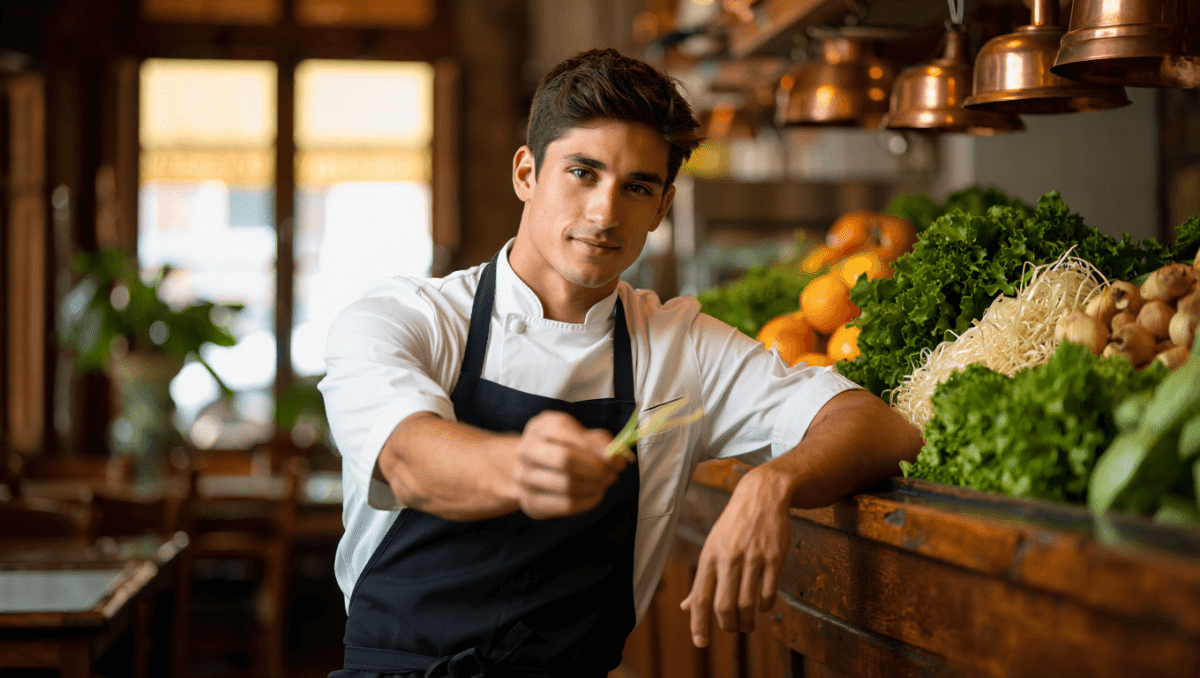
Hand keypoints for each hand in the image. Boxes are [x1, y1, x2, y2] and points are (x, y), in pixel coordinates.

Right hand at [515, 410, 626, 518]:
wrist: (531, 467)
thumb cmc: (562, 447)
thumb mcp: (579, 434)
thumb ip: (600, 441)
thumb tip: (620, 457)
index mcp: (541, 426)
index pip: (566, 432)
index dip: (594, 446)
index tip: (615, 457)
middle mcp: (527, 450)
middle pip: (564, 460)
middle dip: (595, 468)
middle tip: (612, 472)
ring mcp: (525, 477)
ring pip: (567, 485)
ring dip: (595, 486)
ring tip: (606, 482)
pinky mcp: (530, 501)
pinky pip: (566, 505)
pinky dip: (588, 501)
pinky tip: (596, 494)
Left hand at [680, 468, 790, 646]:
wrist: (761, 496)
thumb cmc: (733, 525)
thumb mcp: (711, 546)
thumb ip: (701, 579)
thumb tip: (686, 607)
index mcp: (709, 556)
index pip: (700, 598)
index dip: (699, 624)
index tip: (700, 643)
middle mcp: (728, 558)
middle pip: (724, 606)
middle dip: (728, 626)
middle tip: (732, 630)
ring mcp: (752, 558)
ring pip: (747, 604)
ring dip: (747, 622)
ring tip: (748, 625)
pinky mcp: (774, 558)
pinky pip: (768, 592)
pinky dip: (765, 606)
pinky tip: (762, 606)